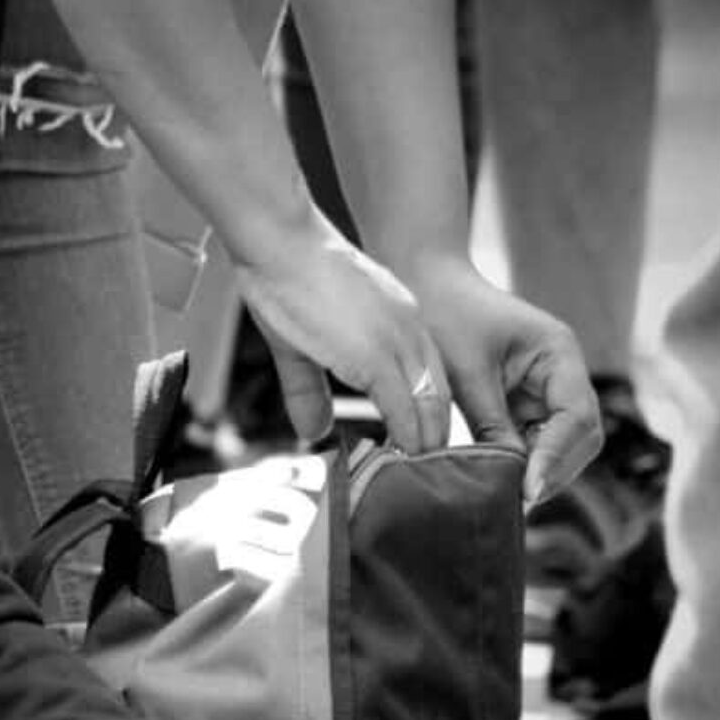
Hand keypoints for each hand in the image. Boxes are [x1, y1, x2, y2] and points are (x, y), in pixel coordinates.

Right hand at [231, 214, 450, 455]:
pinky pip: (401, 407)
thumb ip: (309, 391)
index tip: (417, 448)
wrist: (280, 243)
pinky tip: (399, 456)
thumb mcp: (300, 343)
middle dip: (433, 439)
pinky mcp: (373, 355)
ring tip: (417, 476)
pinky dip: (404, 437)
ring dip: (424, 444)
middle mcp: (409, 331)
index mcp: (399, 320)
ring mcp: (395, 342)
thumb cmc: (284, 277)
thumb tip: (313, 432)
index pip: (428, 378)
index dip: (425, 417)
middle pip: (439, 396)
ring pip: (429, 406)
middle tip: (425, 474)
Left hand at [397, 254, 601, 507]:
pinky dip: (520, 463)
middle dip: (553, 470)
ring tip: (504, 498)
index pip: (576, 416)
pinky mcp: (524, 403)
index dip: (556, 456)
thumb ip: (490, 423)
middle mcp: (563, 373)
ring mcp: (546, 390)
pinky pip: (533, 442)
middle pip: (580, 437)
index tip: (528, 488)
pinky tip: (495, 482)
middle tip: (516, 501)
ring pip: (560, 445)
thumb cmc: (444, 315)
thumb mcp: (465, 371)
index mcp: (559, 353)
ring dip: (537, 471)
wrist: (426, 286)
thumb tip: (508, 477)